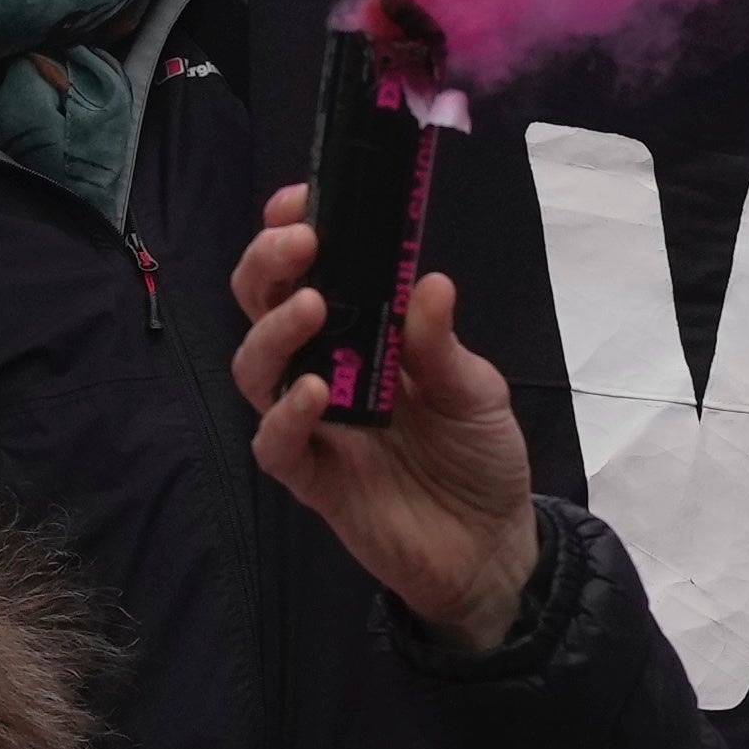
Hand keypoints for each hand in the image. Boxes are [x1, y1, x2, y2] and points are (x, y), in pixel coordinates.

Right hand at [237, 179, 539, 640]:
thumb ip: (443, 344)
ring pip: (256, 370)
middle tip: (298, 241)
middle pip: (262, 309)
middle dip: (268, 268)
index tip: (300, 200)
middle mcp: (324, 372)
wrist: (491, 548)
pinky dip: (286, 417)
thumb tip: (427, 282)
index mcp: (361, 338)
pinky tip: (316, 393)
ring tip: (312, 306)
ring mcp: (314, 426)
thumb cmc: (479, 458)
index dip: (292, 235)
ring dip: (275, 331)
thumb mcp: (477, 392)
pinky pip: (276, 445)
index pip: (306, 274)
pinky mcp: (314, 479)